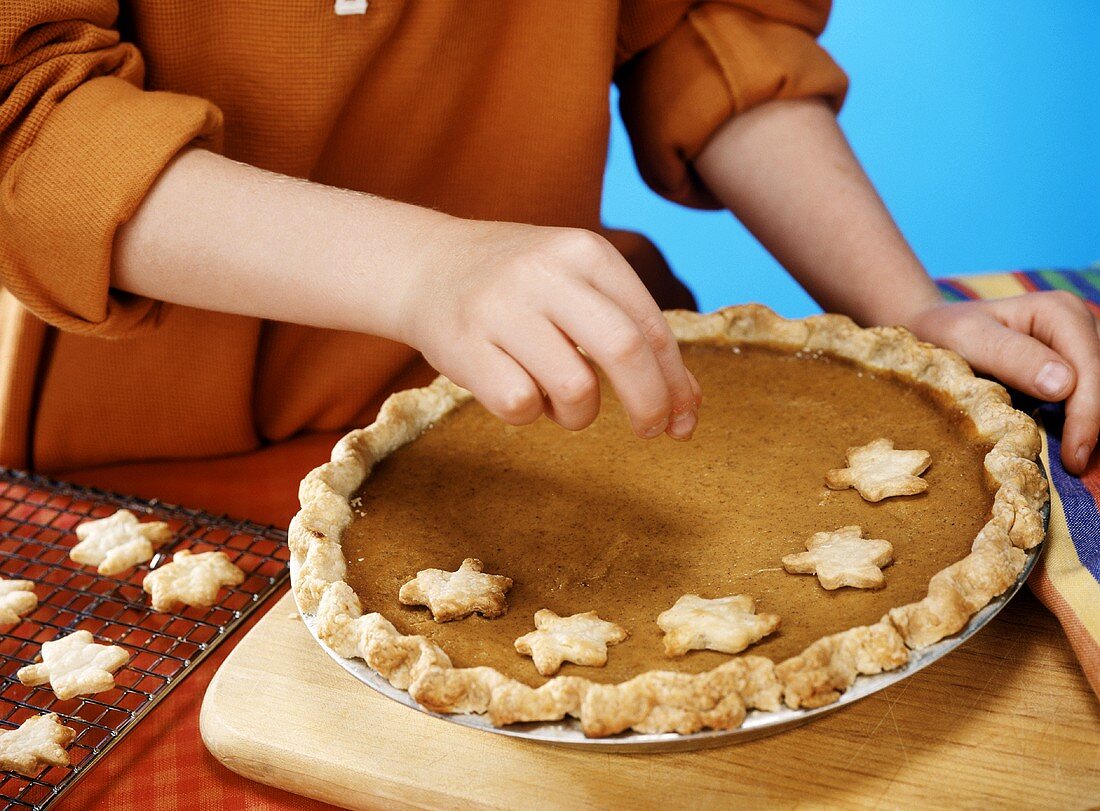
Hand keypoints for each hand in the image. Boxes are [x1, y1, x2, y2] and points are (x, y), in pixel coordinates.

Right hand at [394, 219, 700, 439]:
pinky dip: (529, 414)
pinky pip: (521, 406)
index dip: (677, 382)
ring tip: (558, 400)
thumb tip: (688, 405)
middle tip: (651, 432)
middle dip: (650, 403)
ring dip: (579, 414)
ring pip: (576, 389)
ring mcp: (500, 307)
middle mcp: (545, 272)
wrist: (423, 266)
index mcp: (584, 252)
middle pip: (624, 350)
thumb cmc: (518, 289)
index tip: (685, 420)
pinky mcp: (463, 345)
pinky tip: (515, 388)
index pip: (650, 326)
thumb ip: (629, 330)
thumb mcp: (576, 284)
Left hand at [904, 293, 1099, 473]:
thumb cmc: (946, 332)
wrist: (935, 330)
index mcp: (1060, 313)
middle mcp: (1081, 326)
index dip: (1087, 415)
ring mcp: (1082, 348)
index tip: (1074, 457)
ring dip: (1092, 426)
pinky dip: (1084, 424)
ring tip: (1074, 461)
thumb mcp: (967, 338)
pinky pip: (1091, 398)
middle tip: (1075, 467)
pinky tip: (1071, 448)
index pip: (1090, 369)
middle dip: (1094, 425)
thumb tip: (1064, 385)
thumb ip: (1012, 356)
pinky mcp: (1077, 369)